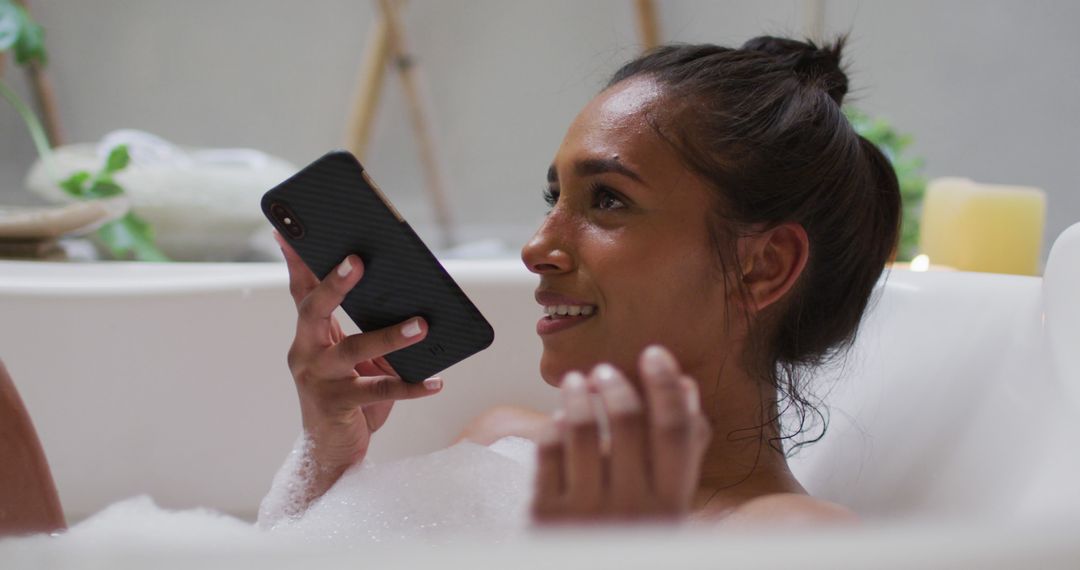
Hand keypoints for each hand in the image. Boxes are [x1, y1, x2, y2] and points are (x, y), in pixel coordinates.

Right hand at [275, 232, 442, 495]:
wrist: (331, 453)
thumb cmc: (350, 397)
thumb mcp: (357, 358)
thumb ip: (370, 329)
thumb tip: (414, 301)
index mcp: (310, 334)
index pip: (301, 289)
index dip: (296, 259)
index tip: (287, 229)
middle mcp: (306, 351)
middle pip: (314, 309)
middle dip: (335, 283)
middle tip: (358, 260)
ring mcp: (319, 379)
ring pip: (352, 349)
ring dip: (390, 336)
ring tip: (423, 324)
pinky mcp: (337, 406)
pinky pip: (378, 391)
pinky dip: (411, 386)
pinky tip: (436, 381)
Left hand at [532, 345, 710, 522]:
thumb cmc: (631, 538)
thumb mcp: (669, 506)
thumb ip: (683, 452)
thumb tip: (686, 386)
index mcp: (670, 507)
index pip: (677, 431)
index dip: (667, 385)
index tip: (655, 354)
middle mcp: (632, 510)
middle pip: (629, 421)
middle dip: (616, 383)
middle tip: (606, 370)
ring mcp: (586, 514)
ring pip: (583, 428)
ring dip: (579, 395)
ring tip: (576, 382)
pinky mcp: (546, 516)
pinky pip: (547, 452)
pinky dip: (553, 426)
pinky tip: (559, 418)